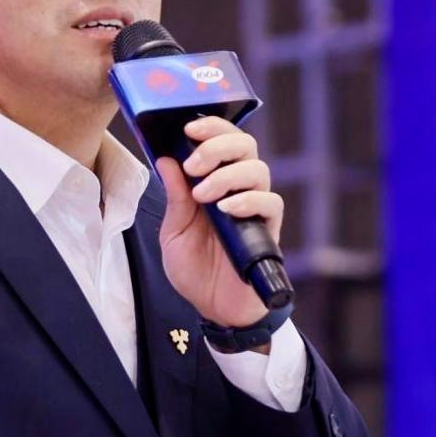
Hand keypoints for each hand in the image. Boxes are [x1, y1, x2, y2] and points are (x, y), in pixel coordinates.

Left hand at [155, 116, 284, 328]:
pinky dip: (249, 200)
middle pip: (245, 146)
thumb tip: (165, 159)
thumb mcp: (173, 232)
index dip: (210, 128)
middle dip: (218, 145)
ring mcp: (254, 209)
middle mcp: (238, 190)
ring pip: (258, 169)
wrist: (214, 309)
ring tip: (204, 193)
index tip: (187, 128)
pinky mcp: (268, 231)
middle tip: (194, 162)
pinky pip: (270, 204)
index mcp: (213, 183)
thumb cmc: (195, 270)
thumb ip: (174, 197)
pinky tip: (228, 208)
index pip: (221, 141)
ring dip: (228, 174)